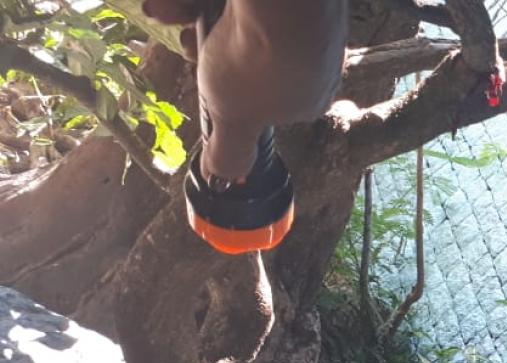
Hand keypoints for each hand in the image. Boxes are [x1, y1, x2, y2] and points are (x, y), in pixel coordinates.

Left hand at [140, 0, 348, 180]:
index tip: (209, 84)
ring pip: (242, 23)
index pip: (268, 100)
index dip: (233, 92)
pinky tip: (187, 0)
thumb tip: (223, 181)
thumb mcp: (233, 118)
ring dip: (195, 18)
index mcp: (308, 96)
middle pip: (250, 55)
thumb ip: (229, 150)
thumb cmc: (259, 64)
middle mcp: (315, 57)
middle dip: (206, 48)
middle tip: (187, 44)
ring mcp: (308, 17)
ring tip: (171, 11)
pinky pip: (250, 0)